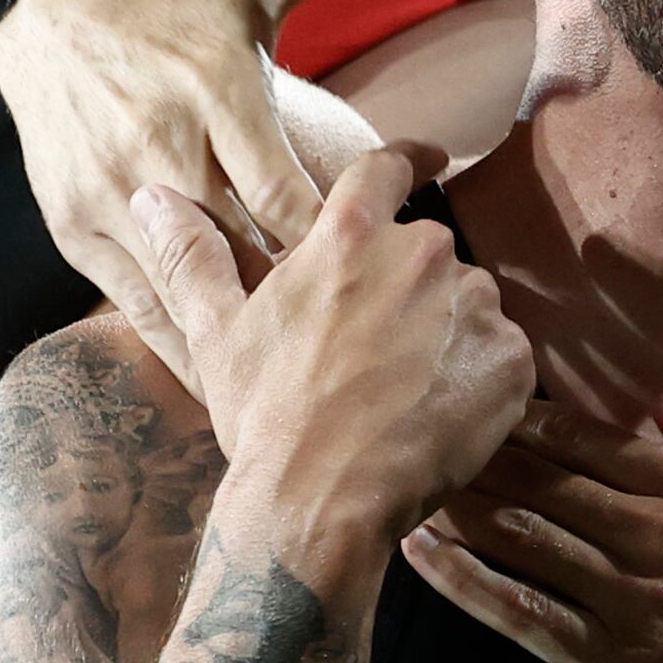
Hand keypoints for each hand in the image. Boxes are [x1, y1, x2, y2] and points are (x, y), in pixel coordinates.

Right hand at [0, 0, 469, 391]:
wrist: (46, 14)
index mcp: (216, 88)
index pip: (291, 198)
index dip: (344, 250)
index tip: (389, 278)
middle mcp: (159, 144)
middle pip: (247, 252)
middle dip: (304, 304)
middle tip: (364, 346)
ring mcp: (109, 191)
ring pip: (191, 286)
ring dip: (248, 336)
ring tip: (312, 382)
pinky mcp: (73, 224)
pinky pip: (137, 300)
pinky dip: (186, 339)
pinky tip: (233, 379)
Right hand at [131, 145, 529, 558]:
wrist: (320, 502)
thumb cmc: (266, 418)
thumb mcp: (217, 333)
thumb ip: (192, 254)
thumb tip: (151, 196)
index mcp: (349, 237)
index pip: (387, 169)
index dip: (407, 162)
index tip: (428, 160)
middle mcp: (420, 255)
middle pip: (428, 250)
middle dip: (410, 286)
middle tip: (377, 348)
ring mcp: (474, 307)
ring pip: (469, 303)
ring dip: (448, 331)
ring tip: (406, 389)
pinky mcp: (511, 360)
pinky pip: (503, 354)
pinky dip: (481, 376)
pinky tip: (440, 412)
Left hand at [401, 397, 662, 662]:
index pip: (590, 438)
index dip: (525, 418)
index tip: (480, 397)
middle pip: (542, 481)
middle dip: (474, 452)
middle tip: (414, 427)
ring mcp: (637, 604)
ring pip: (523, 539)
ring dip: (458, 505)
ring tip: (403, 478)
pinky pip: (524, 617)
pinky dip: (465, 582)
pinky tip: (420, 554)